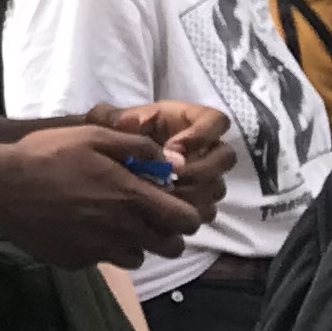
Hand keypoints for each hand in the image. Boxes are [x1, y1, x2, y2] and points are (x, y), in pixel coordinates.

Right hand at [0, 117, 205, 267]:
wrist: (0, 187)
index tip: (173, 205)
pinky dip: (101, 248)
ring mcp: (99, 250)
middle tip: (147, 216)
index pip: (186, 222)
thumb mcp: (93, 136)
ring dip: (135, 243)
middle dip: (166, 233)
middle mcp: (121, 230)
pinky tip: (81, 228)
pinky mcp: (77, 262)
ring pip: (138, 258)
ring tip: (113, 222)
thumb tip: (171, 161)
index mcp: (130, 198)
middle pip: (170, 248)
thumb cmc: (47, 154)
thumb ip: (138, 146)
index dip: (187, 215)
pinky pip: (103, 261)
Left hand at [92, 100, 232, 218]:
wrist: (106, 163)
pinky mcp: (196, 199)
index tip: (174, 147)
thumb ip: (115, 118)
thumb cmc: (113, 137)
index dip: (203, 134)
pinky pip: (207, 210)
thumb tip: (128, 124)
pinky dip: (188, 212)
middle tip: (173, 177)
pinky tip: (166, 211)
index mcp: (189, 121)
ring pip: (217, 187)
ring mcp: (203, 175)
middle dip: (201, 169)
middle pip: (226, 157)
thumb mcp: (110, 120)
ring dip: (195, 193)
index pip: (217, 121)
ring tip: (166, 195)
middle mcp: (204, 148)